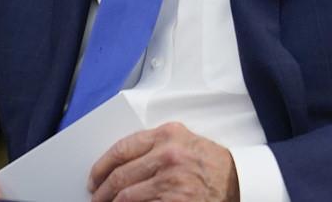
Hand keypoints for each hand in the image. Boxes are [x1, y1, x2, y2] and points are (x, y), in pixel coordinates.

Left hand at [89, 122, 239, 201]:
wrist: (237, 179)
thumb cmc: (209, 160)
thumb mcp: (181, 140)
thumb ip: (153, 145)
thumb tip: (118, 163)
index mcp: (166, 135)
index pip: (121, 149)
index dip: (101, 166)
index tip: (94, 177)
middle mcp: (168, 155)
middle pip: (120, 176)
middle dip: (102, 190)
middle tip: (95, 197)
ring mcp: (171, 181)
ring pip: (127, 197)